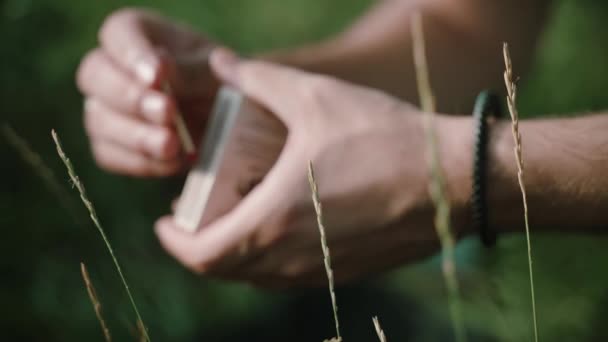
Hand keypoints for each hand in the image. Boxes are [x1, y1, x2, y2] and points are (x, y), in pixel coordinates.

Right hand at [77, 8, 216, 176]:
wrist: (234, 125)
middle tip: (168, 112)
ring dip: (135, 136)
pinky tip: (172, 162)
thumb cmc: (224, 86)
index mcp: (139, 34)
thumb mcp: (219, 73)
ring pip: (98, 120)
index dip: (132, 55)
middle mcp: (114, 68)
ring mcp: (107, 108)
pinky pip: (109, 155)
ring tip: (172, 145)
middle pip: (94, 75)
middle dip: (130, 97)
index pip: (118, 33)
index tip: (158, 76)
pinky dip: (140, 162)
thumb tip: (162, 73)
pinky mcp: (112, 145)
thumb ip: (194, 71)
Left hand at [155, 48, 473, 286]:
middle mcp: (292, 258)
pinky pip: (291, 276)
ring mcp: (322, 270)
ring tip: (235, 217)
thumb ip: (260, 78)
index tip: (164, 224)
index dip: (173, 243)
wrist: (455, 178)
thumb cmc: (384, 136)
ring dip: (235, 254)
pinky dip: (270, 259)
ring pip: (257, 278)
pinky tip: (285, 223)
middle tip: (197, 217)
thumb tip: (220, 63)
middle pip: (224, 271)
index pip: (200, 256)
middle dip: (200, 248)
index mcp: (273, 221)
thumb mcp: (315, 97)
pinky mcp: (347, 271)